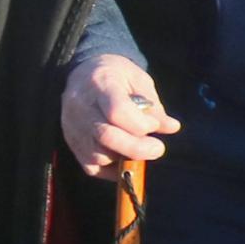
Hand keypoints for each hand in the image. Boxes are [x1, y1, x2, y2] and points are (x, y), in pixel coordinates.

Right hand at [63, 52, 176, 178]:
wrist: (81, 73)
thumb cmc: (116, 75)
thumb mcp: (138, 79)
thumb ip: (153, 105)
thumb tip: (172, 128)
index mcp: (100, 84)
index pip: (117, 111)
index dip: (141, 124)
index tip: (155, 126)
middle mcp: (81, 107)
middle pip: (106, 136)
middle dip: (137, 148)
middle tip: (158, 149)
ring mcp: (73, 128)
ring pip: (99, 155)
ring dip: (125, 158)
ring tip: (140, 149)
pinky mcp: (72, 144)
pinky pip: (92, 167)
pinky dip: (112, 170)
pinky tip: (126, 159)